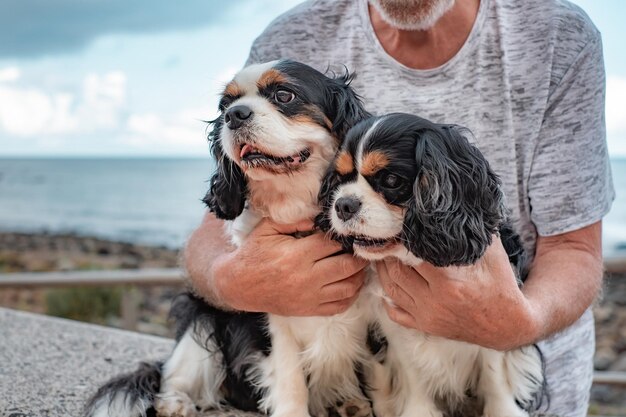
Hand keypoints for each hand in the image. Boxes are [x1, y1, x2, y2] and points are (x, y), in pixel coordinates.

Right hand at [213, 218, 368, 315]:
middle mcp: (306, 277)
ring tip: (359, 265)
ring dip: (359, 275)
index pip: (333, 243)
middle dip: (359, 256)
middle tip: (361, 248)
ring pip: (349, 287)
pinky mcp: (309, 310)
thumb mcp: (268, 229)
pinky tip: (351, 283)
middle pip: (347, 266)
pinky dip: (351, 295)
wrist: (239, 285)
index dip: (344, 237)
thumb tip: (320, 216)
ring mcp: (310, 297)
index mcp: (297, 255)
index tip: (348, 233)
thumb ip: (295, 220)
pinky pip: (340, 306)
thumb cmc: (254, 253)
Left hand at [376, 237, 539, 349]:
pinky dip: (386, 297)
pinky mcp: (425, 326)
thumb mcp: (491, 253)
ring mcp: (427, 315)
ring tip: (382, 253)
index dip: (403, 237)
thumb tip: (457, 204)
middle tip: (386, 236)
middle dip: (388, 251)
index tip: (398, 224)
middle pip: (396, 270)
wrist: (508, 325)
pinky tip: (387, 282)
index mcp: (449, 280)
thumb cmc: (500, 284)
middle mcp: (434, 300)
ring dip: (383, 269)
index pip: (412, 253)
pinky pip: (395, 312)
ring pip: (391, 289)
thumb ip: (472, 230)